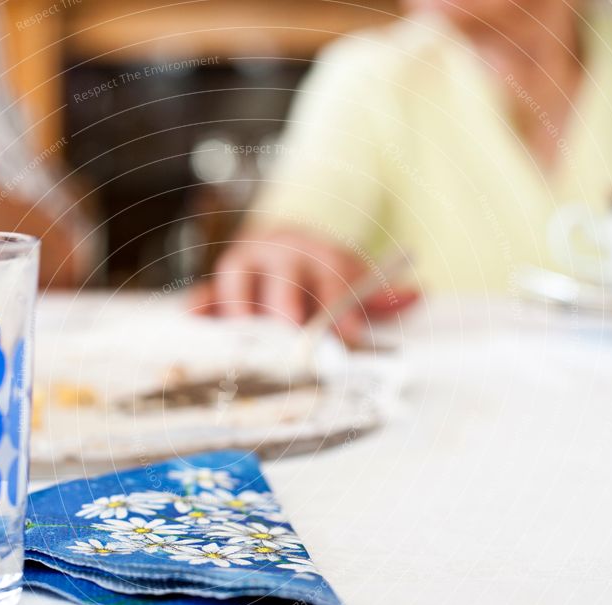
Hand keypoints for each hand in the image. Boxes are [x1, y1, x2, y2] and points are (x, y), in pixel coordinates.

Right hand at [190, 229, 418, 343]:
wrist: (284, 241)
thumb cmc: (322, 272)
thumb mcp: (353, 276)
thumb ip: (378, 293)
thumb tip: (417, 294)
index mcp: (318, 253)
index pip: (330, 281)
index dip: (338, 312)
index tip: (346, 343)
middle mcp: (278, 254)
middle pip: (281, 286)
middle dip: (289, 319)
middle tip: (296, 355)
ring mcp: (243, 266)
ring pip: (236, 287)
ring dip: (242, 319)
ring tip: (248, 356)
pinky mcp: (216, 284)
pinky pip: (203, 295)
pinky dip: (198, 310)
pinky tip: (194, 325)